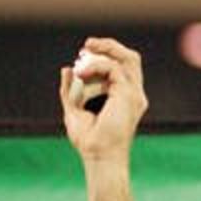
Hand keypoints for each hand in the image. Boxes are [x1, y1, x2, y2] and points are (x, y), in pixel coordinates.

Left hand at [60, 37, 147, 162]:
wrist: (98, 155)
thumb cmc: (88, 139)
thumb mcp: (73, 110)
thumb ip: (70, 90)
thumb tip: (66, 69)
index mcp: (123, 96)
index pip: (120, 67)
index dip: (103, 56)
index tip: (81, 56)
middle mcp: (133, 93)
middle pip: (130, 58)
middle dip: (109, 46)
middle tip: (87, 44)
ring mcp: (133, 93)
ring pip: (127, 58)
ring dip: (104, 51)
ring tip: (82, 55)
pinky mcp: (128, 95)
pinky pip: (114, 69)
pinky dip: (96, 66)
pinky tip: (81, 73)